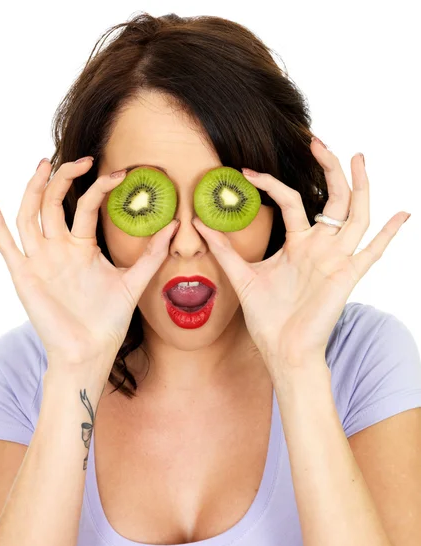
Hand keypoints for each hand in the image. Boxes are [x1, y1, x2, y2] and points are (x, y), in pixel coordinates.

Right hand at [0, 157, 178, 364]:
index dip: (99, 187)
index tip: (120, 173)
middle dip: (64, 178)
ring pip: (30, 215)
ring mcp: (40, 260)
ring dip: (34, 189)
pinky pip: (6, 245)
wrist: (90, 351)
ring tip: (45, 164)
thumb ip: (151, 254)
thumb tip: (174, 225)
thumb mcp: (133, 281)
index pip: (85, 206)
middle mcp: (58, 249)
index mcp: (81, 247)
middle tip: (82, 159)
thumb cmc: (108, 320)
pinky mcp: (25, 276)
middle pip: (53, 202)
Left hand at [192, 139, 410, 368]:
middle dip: (327, 168)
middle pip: (332, 197)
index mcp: (298, 243)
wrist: (282, 350)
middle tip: (317, 140)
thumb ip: (226, 250)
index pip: (291, 200)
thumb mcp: (243, 276)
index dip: (272, 182)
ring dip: (360, 186)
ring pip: (356, 214)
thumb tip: (200, 224)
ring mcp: (336, 259)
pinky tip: (403, 213)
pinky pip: (373, 252)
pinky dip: (389, 234)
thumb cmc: (267, 317)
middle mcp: (321, 246)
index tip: (248, 171)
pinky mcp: (348, 276)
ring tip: (357, 157)